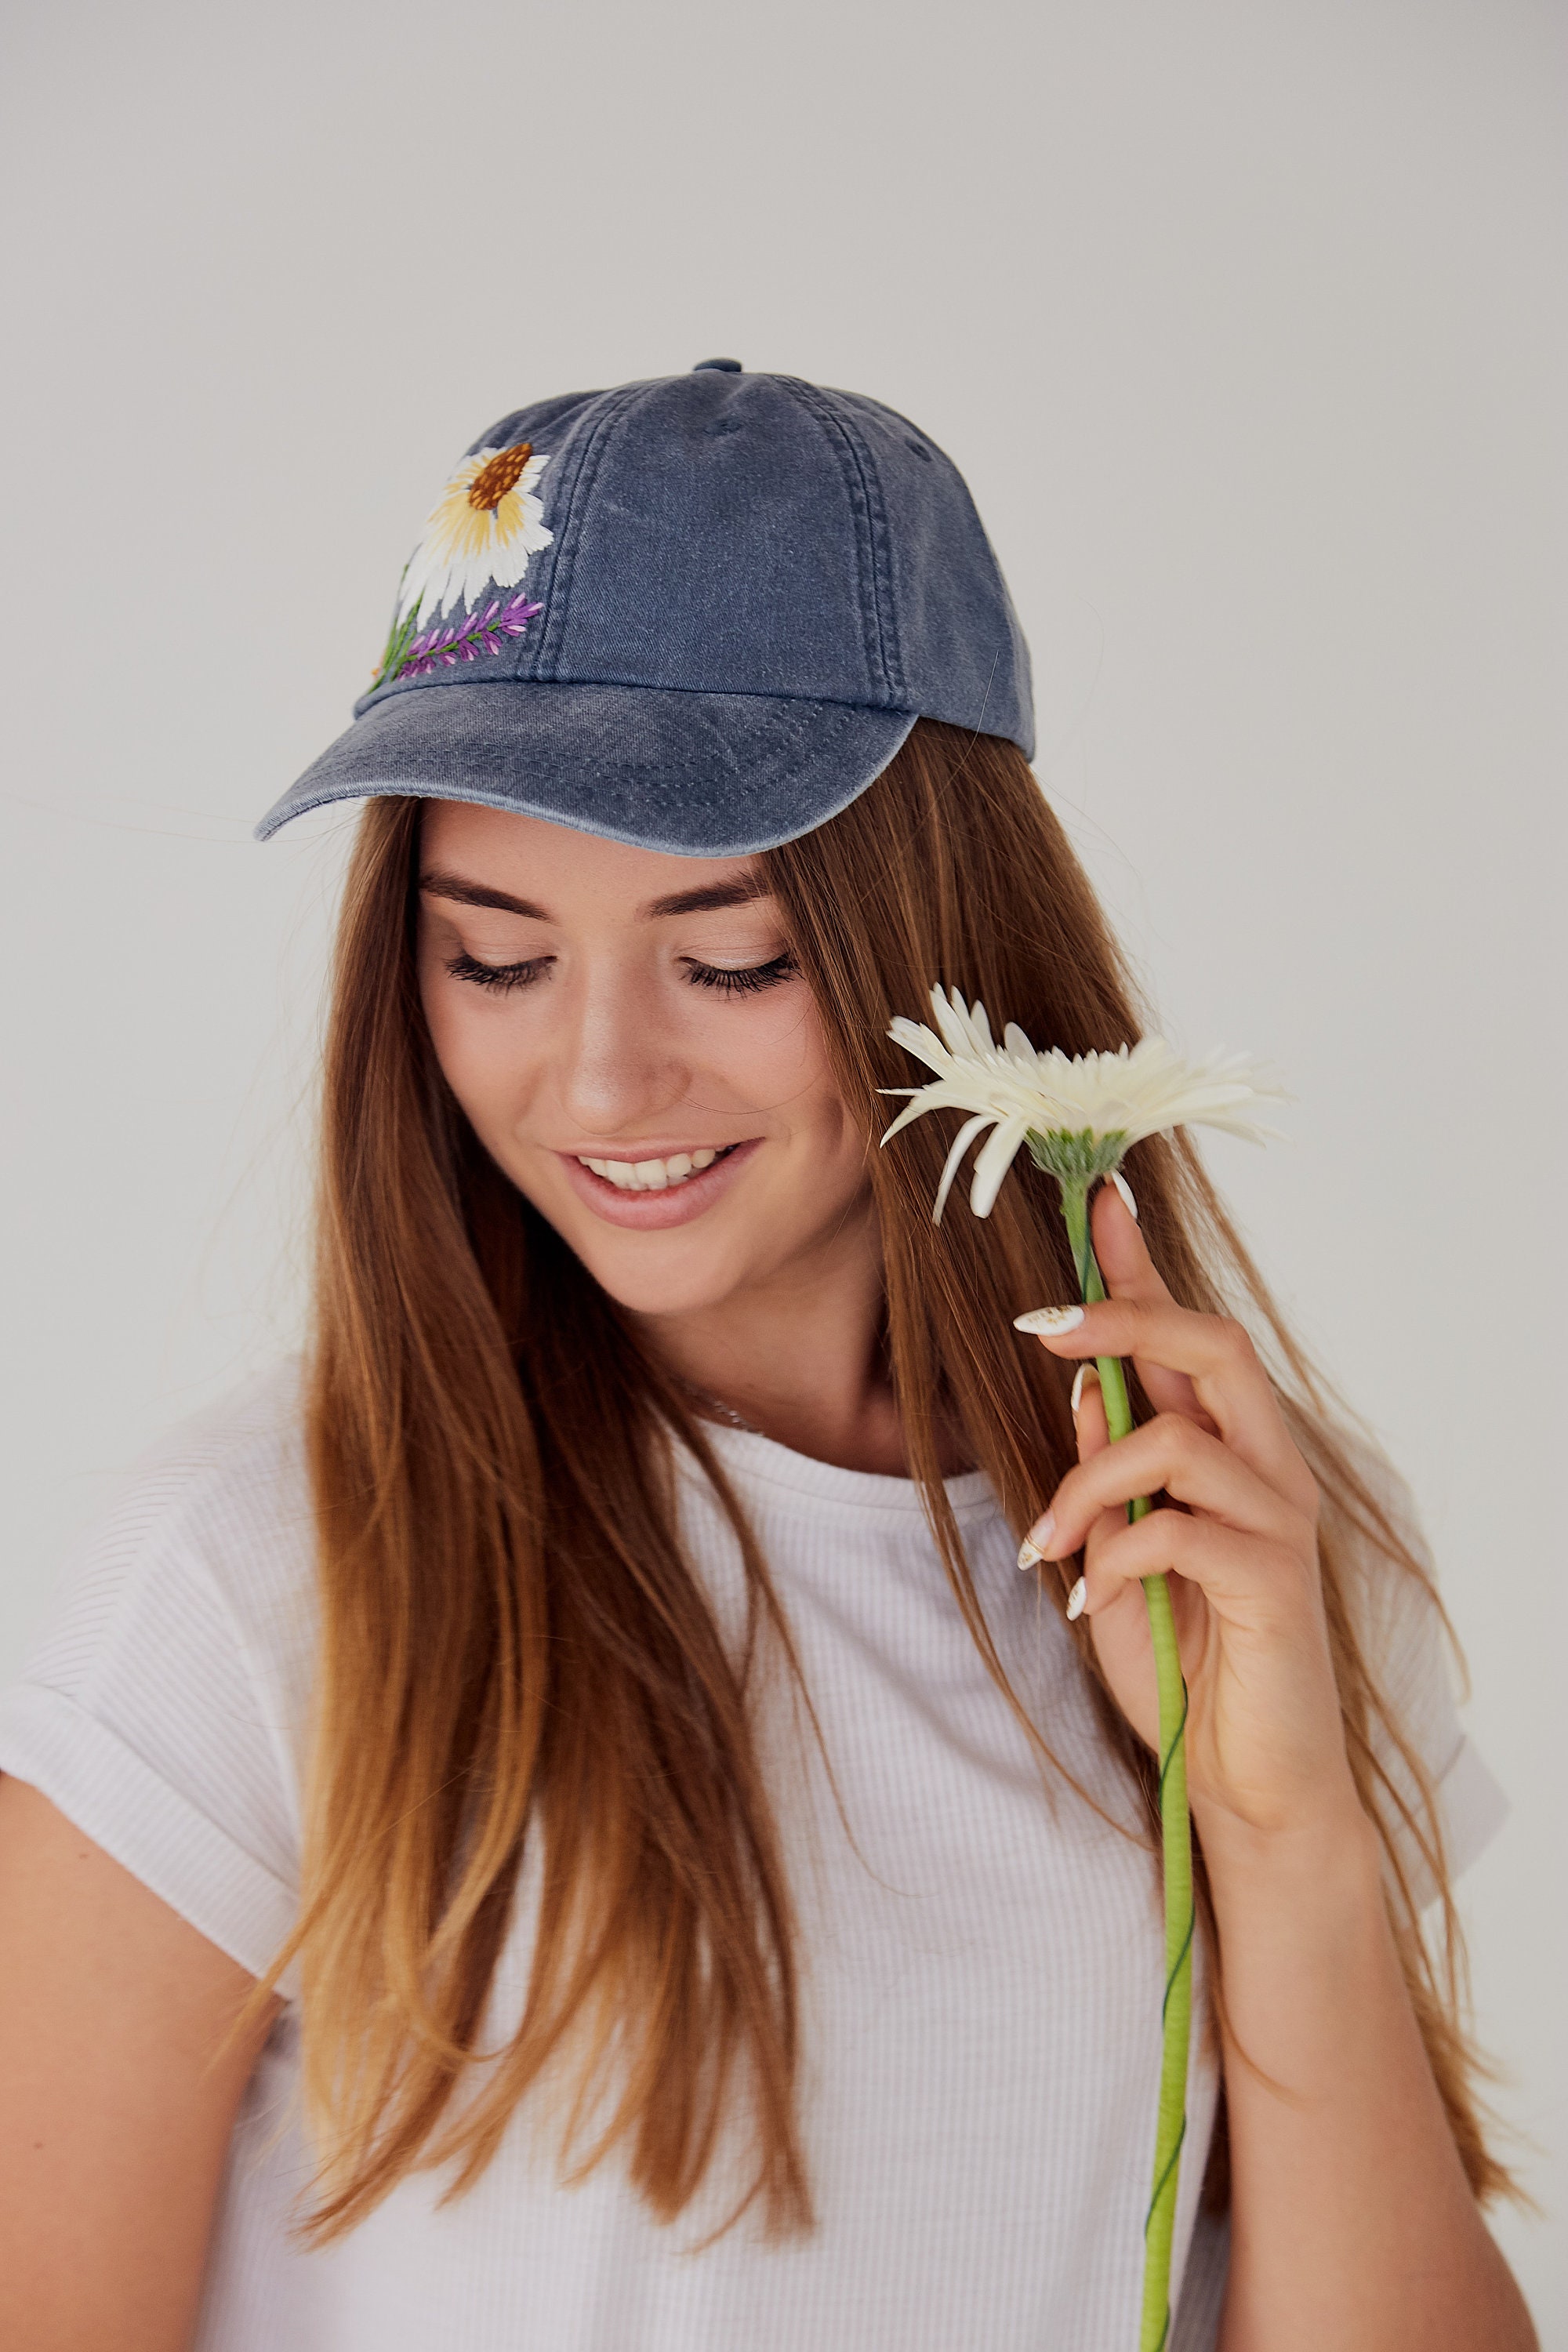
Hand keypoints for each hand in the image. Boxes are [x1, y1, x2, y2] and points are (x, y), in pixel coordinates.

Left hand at [1022, 1181, 1361, 1848]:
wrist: (1249, 1786)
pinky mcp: (1276, 1583)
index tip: (1096, 1202)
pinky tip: (1088, 1598)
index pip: (1190, 1334)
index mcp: (1231, 1451)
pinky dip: (1114, 1553)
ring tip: (1045, 1545)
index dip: (1141, 1266)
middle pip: (1213, 1346)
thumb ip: (1107, 1477)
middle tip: (1042, 1330)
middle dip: (1122, 1321)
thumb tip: (1080, 1390)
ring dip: (1086, 1481)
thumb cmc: (1188, 1668)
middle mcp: (1267, 1469)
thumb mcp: (1117, 1558)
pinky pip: (1178, 1529)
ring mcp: (1279, 1522)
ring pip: (1178, 1439)